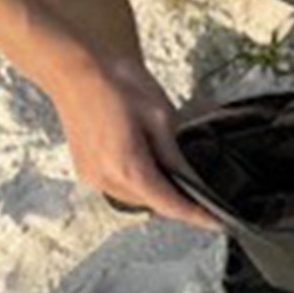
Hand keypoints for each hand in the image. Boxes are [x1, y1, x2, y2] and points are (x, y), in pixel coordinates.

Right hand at [47, 53, 218, 228]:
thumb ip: (173, 154)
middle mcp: (106, 181)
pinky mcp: (85, 171)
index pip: (169, 205)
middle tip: (196, 183)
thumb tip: (189, 179)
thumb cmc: (118, 85)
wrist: (77, 71)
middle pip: (151, 203)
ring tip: (167, 162)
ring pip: (133, 197)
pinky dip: (135, 180)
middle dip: (174, 196)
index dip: (196, 215)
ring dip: (153, 188)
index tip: (216, 221)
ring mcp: (92, 178)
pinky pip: (117, 187)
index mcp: (128, 169)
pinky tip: (143, 158)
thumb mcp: (159, 116)